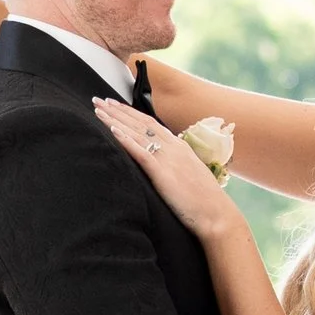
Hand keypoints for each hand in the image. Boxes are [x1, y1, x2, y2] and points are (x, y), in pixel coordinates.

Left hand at [94, 99, 235, 238]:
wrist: (217, 214)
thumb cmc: (204, 200)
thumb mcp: (188, 175)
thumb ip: (174, 165)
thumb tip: (161, 164)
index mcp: (179, 146)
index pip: (150, 123)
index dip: (130, 112)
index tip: (113, 104)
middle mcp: (173, 147)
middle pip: (140, 123)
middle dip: (117, 110)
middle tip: (98, 100)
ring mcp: (168, 158)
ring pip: (137, 133)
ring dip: (115, 120)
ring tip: (98, 110)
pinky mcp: (163, 173)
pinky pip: (141, 152)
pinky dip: (125, 139)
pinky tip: (111, 130)